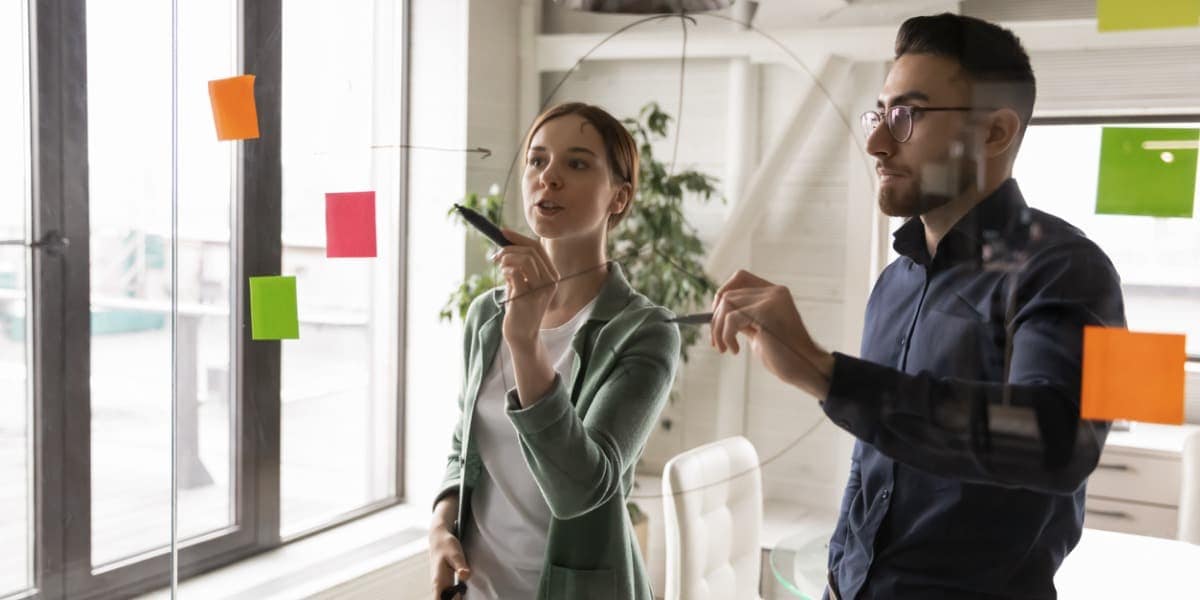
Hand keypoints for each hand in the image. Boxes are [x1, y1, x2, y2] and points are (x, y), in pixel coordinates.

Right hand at [428, 524, 469, 598]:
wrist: (438, 538)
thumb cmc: (446, 545)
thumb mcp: (456, 554)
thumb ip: (461, 565)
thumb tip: (465, 575)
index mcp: (439, 582)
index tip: (458, 598)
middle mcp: (438, 586)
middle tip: (462, 595)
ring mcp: (440, 585)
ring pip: (445, 599)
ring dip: (454, 599)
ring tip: (462, 594)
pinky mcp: (444, 583)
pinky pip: (448, 595)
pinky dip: (455, 597)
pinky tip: (462, 594)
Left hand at [493, 228, 558, 350]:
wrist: (521, 335)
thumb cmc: (519, 308)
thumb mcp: (522, 283)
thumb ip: (519, 266)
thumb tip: (505, 245)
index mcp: (552, 275)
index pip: (537, 248)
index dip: (518, 238)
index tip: (502, 232)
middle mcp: (551, 281)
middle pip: (530, 251)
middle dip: (509, 249)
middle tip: (495, 256)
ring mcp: (541, 290)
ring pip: (525, 260)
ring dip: (507, 259)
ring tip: (499, 267)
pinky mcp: (528, 298)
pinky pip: (515, 274)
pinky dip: (506, 271)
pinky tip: (504, 278)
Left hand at [710, 270, 834, 398]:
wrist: (805, 369)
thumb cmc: (783, 355)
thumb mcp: (759, 331)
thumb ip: (743, 317)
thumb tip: (714, 314)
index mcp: (775, 293)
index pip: (739, 277)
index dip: (722, 294)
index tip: (717, 318)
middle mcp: (774, 291)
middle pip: (728, 293)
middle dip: (715, 319)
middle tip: (716, 342)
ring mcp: (771, 300)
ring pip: (726, 304)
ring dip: (718, 329)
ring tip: (724, 348)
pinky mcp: (766, 312)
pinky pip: (731, 318)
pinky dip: (726, 336)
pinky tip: (735, 350)